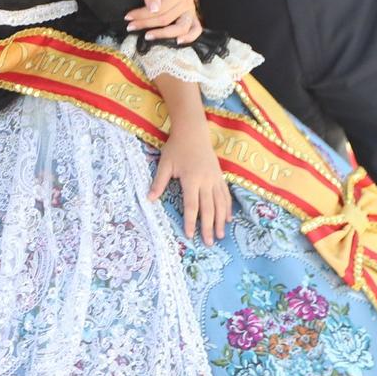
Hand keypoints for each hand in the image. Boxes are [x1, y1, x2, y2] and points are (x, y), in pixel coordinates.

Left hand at [127, 0, 200, 42]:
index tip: (127, 18)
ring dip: (164, 34)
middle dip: (146, 24)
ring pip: (182, 28)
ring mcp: (191, 10)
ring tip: (147, 36)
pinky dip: (189, 37)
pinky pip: (196, 30)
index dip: (142, 15)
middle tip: (130, 27)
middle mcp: (187, 1)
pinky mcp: (192, 17)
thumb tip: (154, 9)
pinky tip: (177, 42)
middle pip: (167, 19)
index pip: (159, 10)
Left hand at [150, 118, 229, 243]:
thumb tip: (149, 199)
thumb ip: (159, 182)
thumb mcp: (165, 164)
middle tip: (208, 243)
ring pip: (220, 204)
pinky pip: (225, 195)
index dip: (191, 221)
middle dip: (208, 227)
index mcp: (191, 179)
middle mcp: (206, 181)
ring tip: (219, 236)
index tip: (190, 235)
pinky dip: (227, 208)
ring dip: (220, 221)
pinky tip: (227, 219)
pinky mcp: (220, 176)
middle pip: (208, 209)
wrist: (193, 132)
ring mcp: (215, 179)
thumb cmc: (176, 147)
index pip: (192, 205)